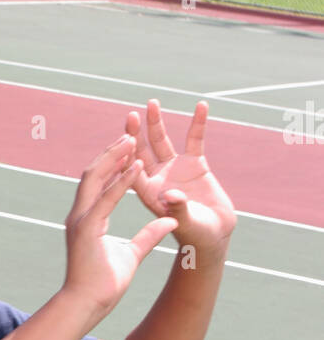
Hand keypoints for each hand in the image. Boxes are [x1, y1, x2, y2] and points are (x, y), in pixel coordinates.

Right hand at [64, 135, 178, 319]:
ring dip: (114, 157)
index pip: (99, 182)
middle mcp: (81, 214)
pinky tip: (137, 166)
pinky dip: (122, 180)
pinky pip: (107, 198)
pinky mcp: (86, 228)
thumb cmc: (104, 284)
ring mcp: (81, 219)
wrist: (87, 304)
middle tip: (129, 132)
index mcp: (89, 218)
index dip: (113, 163)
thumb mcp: (133, 253)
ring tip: (132, 138)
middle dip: (111, 151)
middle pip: (94, 173)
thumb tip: (169, 223)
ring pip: (95, 177)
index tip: (129, 147)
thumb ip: (149, 235)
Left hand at [126, 101, 236, 256]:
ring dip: (156, 122)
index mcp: (147, 192)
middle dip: (135, 133)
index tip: (125, 140)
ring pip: (162, 141)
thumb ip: (178, 209)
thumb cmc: (194, 235)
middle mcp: (157, 177)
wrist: (214, 236)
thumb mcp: (185, 224)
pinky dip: (198, 123)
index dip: (127, 155)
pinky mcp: (194, 164)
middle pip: (141, 150)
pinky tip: (201, 106)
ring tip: (152, 103)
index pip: (131, 170)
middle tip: (131, 115)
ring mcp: (174, 168)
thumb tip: (172, 195)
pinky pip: (195, 139)